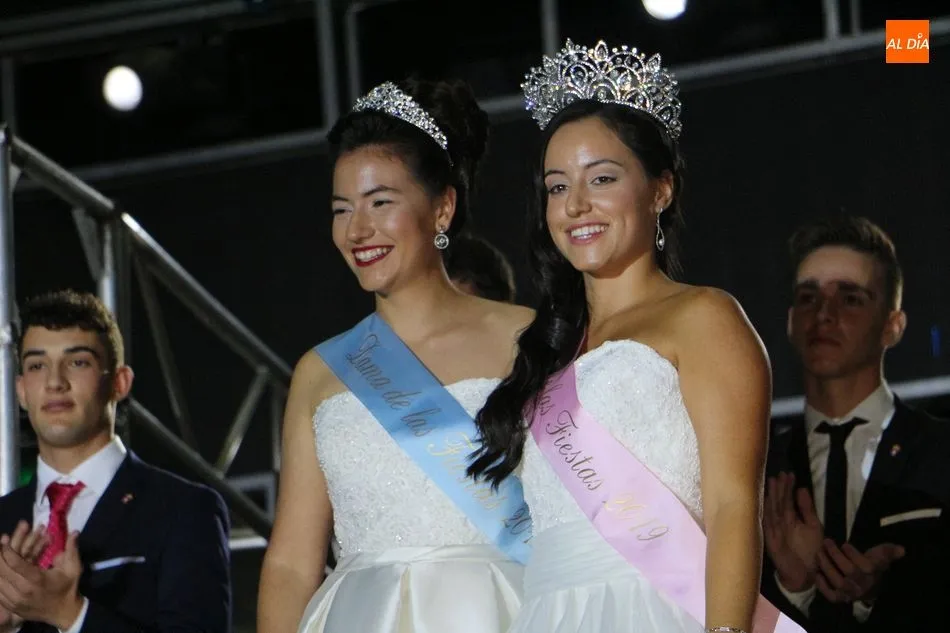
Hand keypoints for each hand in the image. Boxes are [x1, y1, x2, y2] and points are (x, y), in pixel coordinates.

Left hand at [0, 531, 84, 629]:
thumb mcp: (73, 568)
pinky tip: (0, 569)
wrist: (62, 612)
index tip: (4, 538)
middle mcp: (23, 591)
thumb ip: (72, 549)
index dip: (7, 550)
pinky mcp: (10, 606)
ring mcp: (14, 601)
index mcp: (38, 580)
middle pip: (3, 571)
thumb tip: (74, 531)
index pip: (16, 564)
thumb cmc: (67, 587)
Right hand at [763, 472, 823, 591]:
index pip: (787, 500)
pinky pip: (767, 524)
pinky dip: (766, 512)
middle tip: (780, 474)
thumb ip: (807, 509)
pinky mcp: (771, 540)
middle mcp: (780, 522)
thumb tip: (802, 489)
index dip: (788, 487)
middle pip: (778, 502)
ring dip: (772, 496)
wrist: (806, 574)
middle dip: (779, 488)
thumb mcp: (814, 527)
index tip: (789, 474)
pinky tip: (766, 501)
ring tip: (773, 481)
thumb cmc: (811, 551)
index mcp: (790, 518)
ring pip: (772, 510)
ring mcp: (774, 530)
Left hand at [815, 540, 904, 603]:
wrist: (869, 587)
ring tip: (819, 552)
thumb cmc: (872, 566)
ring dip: (826, 566)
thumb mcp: (880, 556)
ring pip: (838, 582)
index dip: (854, 555)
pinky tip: (817, 573)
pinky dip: (823, 586)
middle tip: (826, 542)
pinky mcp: (839, 598)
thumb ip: (888, 551)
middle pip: (849, 571)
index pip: (865, 566)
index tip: (845, 544)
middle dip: (836, 555)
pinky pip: (831, 595)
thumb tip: (902, 549)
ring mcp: (850, 593)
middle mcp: (862, 585)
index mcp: (872, 574)